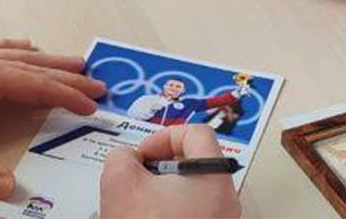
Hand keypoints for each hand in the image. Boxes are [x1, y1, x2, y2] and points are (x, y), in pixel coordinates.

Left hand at [0, 40, 106, 198]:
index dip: (67, 95)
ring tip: (75, 59)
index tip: (94, 103)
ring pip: (19, 55)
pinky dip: (15, 48)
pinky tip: (21, 45)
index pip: (36, 86)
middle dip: (68, 74)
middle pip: (35, 66)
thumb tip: (8, 187)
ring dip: (49, 58)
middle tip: (100, 81)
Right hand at [99, 124, 241, 218]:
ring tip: (138, 205)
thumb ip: (121, 156)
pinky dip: (169, 211)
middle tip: (137, 179)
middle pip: (195, 163)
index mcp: (214, 179)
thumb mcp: (120, 182)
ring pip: (192, 190)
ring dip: (161, 191)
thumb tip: (127, 157)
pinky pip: (192, 213)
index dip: (163, 137)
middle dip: (160, 166)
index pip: (197, 134)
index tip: (141, 155)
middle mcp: (226, 201)